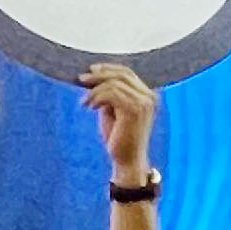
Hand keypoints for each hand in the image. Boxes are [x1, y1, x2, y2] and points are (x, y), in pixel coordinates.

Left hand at [81, 61, 159, 182]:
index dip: (108, 68)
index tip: (91, 70)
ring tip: (85, 102)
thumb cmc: (119, 139)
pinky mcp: (135, 110)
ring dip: (95, 90)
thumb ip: (109, 95)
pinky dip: (97, 97)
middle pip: (122, 74)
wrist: (127, 161)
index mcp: (147, 96)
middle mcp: (149, 97)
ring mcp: (144, 103)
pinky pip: (111, 93)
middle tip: (81, 79)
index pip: (127, 73)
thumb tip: (93, 77)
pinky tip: (90, 107)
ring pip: (114, 83)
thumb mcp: (112, 111)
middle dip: (99, 75)